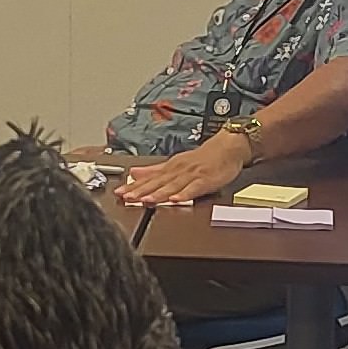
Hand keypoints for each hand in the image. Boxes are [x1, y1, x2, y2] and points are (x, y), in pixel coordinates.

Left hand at [117, 134, 249, 207]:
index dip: (133, 186)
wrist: (228, 148)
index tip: (119, 193)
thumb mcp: (175, 162)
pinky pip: (194, 188)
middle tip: (127, 198)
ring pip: (172, 186)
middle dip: (141, 191)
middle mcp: (178, 170)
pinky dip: (184, 194)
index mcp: (170, 167)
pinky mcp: (206, 180)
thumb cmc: (203, 158)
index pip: (148, 179)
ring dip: (158, 194)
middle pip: (157, 183)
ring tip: (145, 201)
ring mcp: (192, 175)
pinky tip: (175, 200)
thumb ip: (154, 170)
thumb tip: (134, 173)